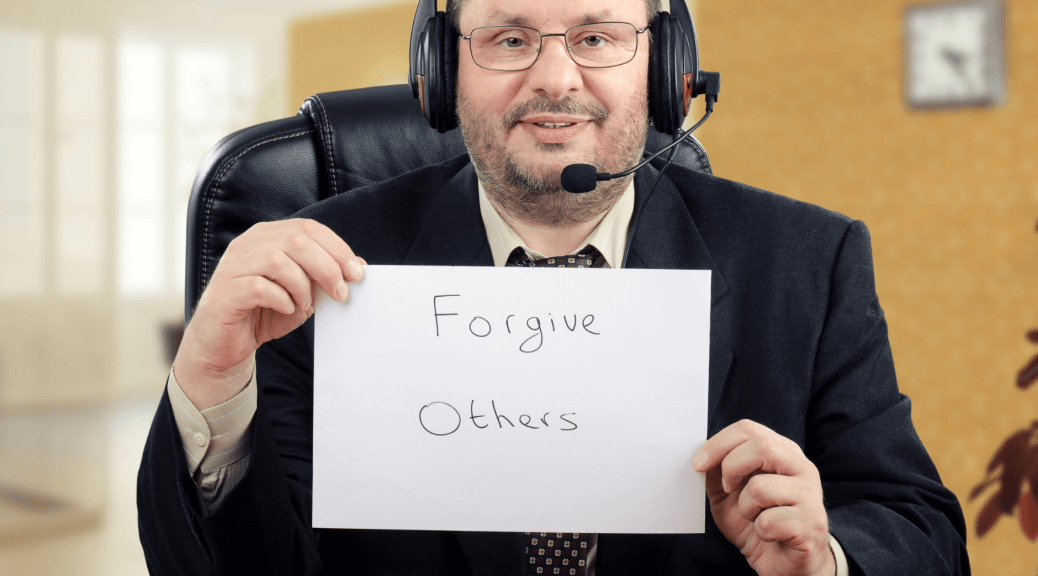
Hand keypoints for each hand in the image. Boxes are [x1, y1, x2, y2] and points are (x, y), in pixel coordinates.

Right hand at [174, 218, 364, 408]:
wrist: (226, 344)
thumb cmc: (266, 313)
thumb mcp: (304, 292)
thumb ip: (325, 276)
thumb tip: (358, 264)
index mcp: (268, 236)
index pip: (309, 228)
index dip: (337, 248)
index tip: (357, 273)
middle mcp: (248, 244)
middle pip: (297, 240)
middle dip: (327, 267)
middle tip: (340, 293)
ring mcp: (233, 265)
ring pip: (278, 261)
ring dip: (302, 286)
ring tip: (304, 304)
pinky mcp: (225, 291)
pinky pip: (259, 288)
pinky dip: (281, 300)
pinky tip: (285, 309)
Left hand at [691, 420, 833, 575]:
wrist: (786, 562)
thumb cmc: (759, 522)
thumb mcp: (729, 494)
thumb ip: (717, 472)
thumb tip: (700, 456)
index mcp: (782, 453)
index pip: (748, 429)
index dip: (718, 443)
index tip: (697, 464)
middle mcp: (802, 468)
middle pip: (762, 446)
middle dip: (731, 467)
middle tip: (727, 489)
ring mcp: (810, 495)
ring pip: (760, 487)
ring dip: (745, 508)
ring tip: (755, 517)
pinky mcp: (811, 523)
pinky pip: (769, 522)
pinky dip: (760, 531)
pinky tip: (770, 535)